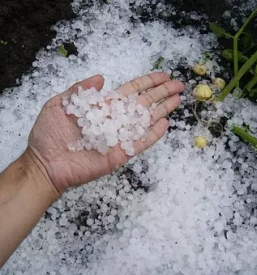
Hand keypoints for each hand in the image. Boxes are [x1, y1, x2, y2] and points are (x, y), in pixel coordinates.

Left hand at [26, 73, 183, 195]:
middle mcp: (115, 120)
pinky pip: (140, 143)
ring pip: (145, 121)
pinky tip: (165, 124)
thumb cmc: (49, 134)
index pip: (131, 91)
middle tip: (179, 85)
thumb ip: (80, 90)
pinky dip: (153, 135)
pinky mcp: (120, 154)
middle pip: (143, 104)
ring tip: (177, 100)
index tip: (163, 75)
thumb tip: (101, 77)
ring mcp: (119, 138)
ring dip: (162, 110)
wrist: (45, 163)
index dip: (147, 83)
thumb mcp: (60, 104)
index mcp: (103, 107)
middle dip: (161, 93)